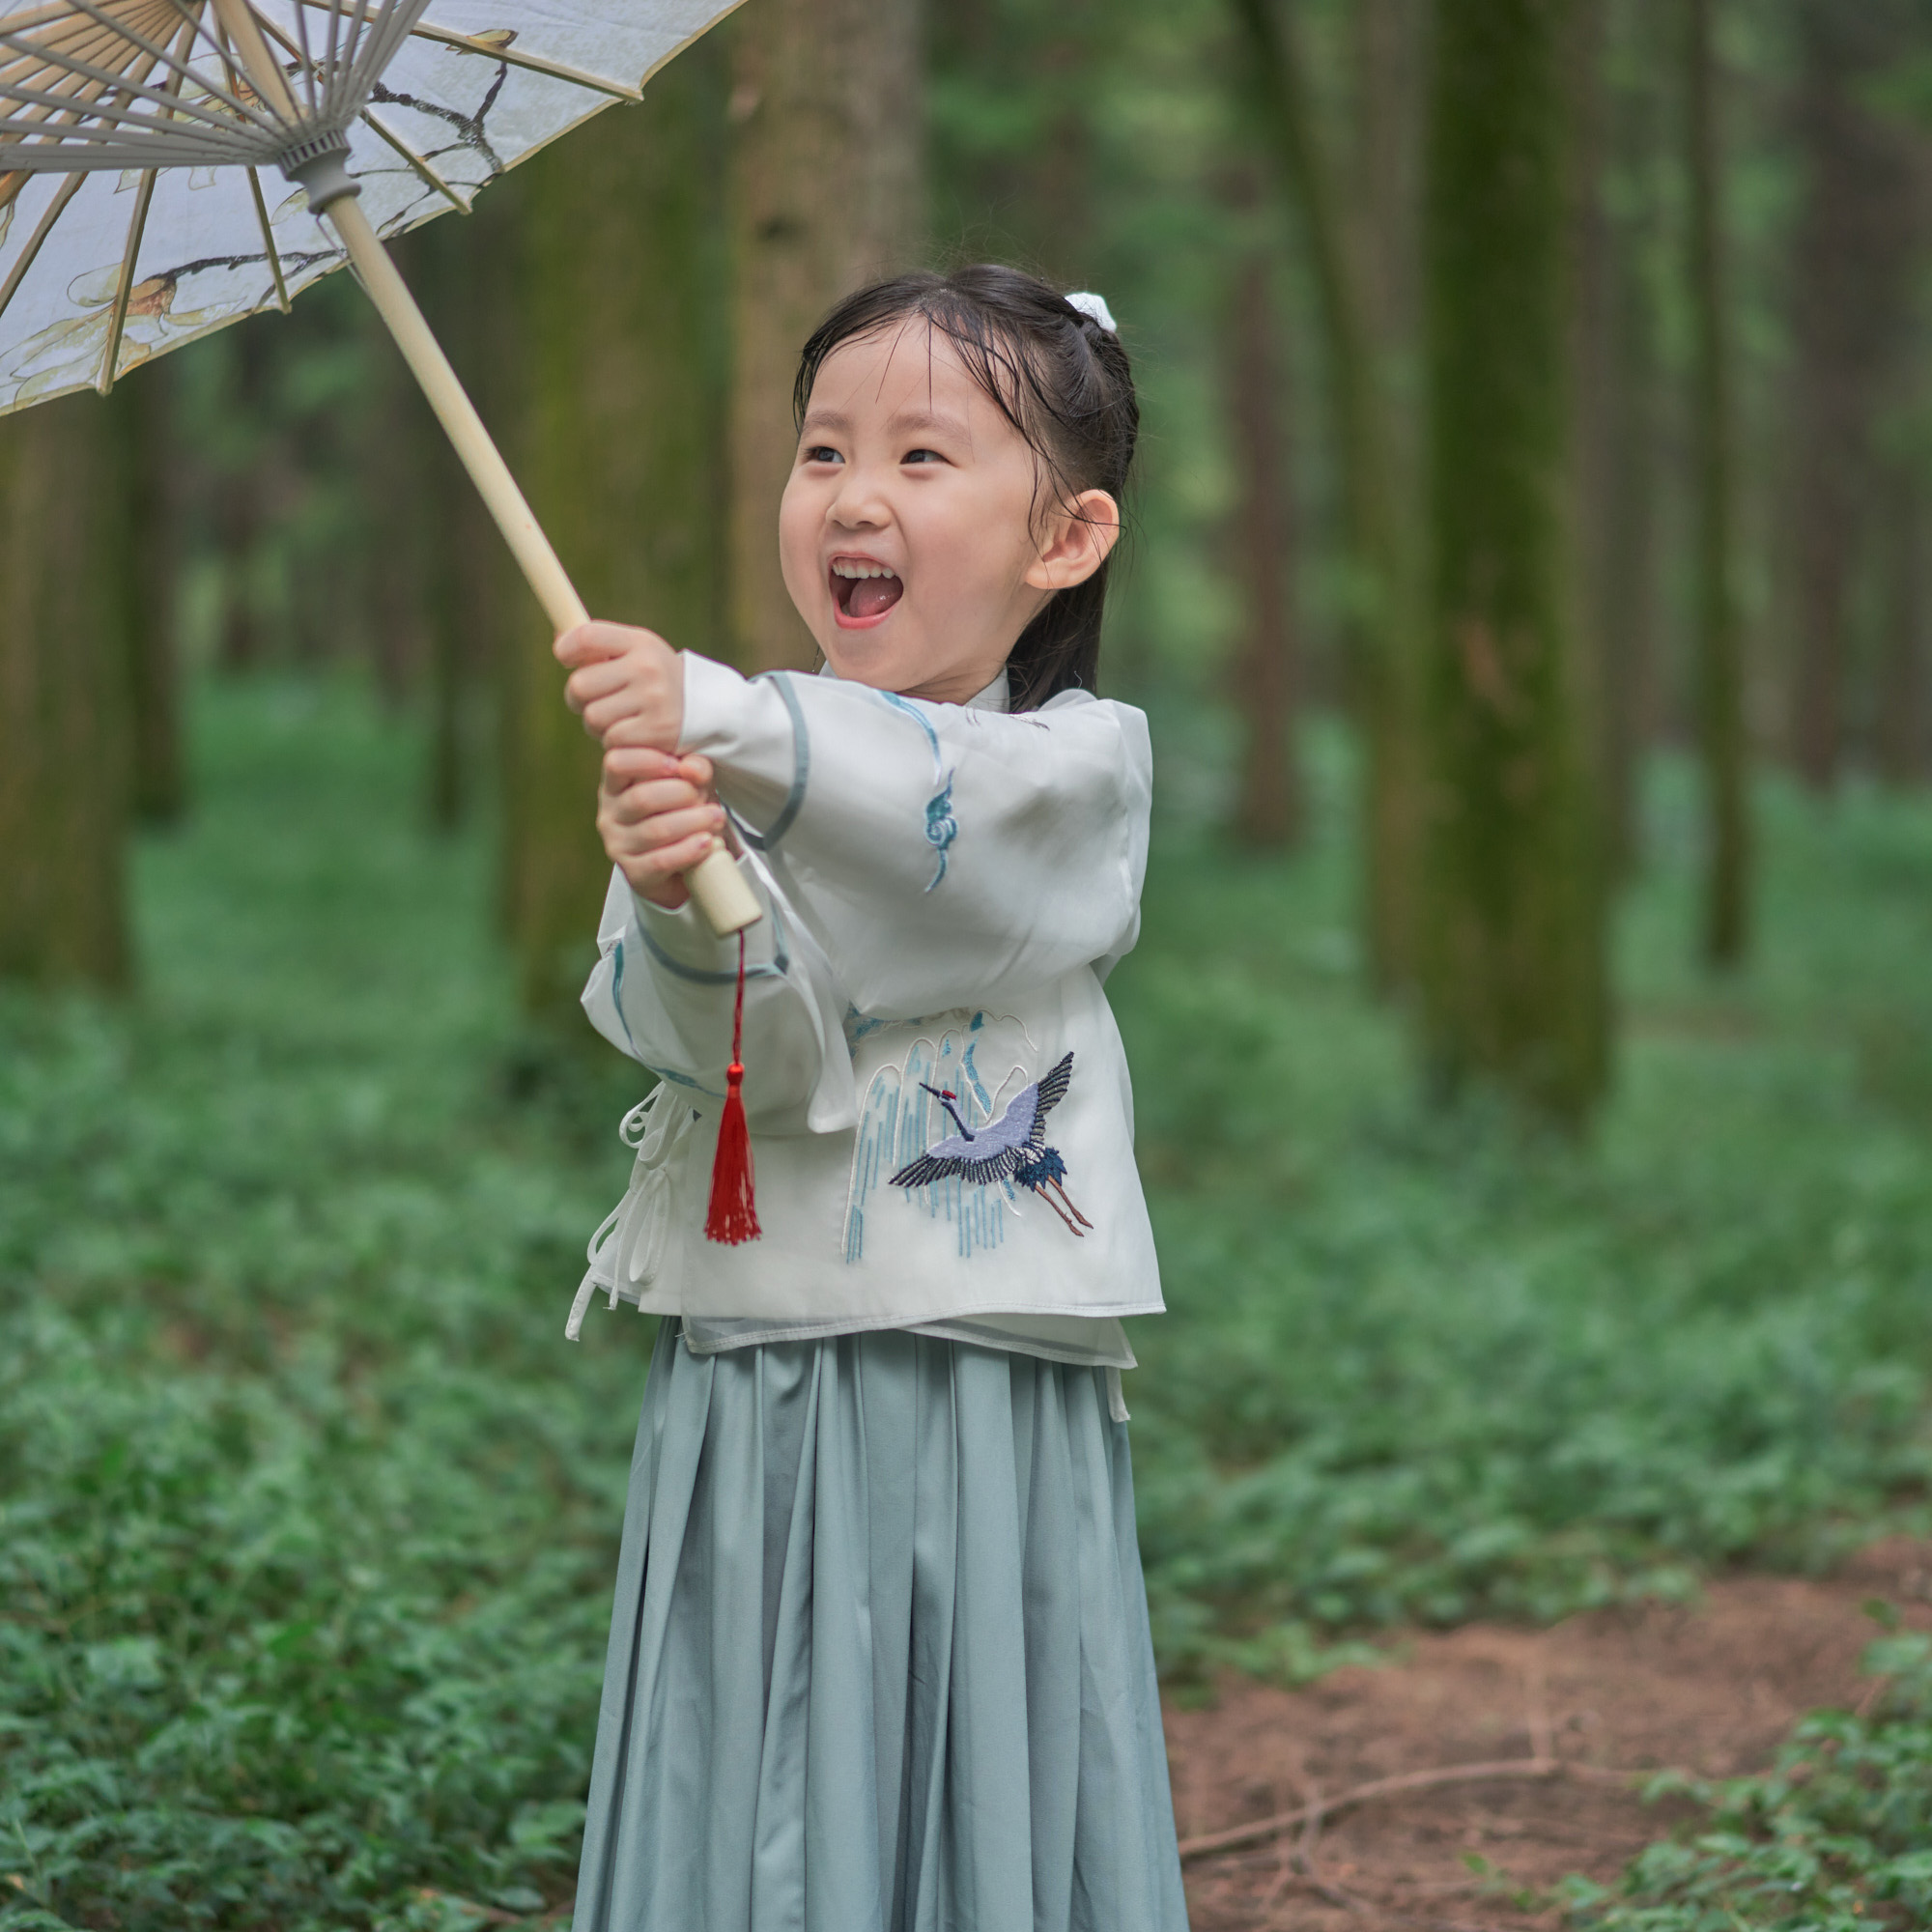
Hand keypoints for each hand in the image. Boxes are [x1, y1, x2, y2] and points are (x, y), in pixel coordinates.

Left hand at [555, 621, 682, 750]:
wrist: (710, 712)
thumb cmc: (660, 679)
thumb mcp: (639, 652)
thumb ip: (602, 646)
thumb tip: (559, 642)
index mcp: (640, 643)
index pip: (587, 636)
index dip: (566, 649)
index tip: (566, 658)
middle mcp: (647, 668)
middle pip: (579, 685)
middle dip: (579, 698)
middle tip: (595, 700)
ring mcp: (653, 701)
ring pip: (593, 718)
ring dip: (598, 724)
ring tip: (619, 719)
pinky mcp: (656, 732)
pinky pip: (611, 741)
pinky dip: (616, 741)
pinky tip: (633, 734)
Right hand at [598, 747, 724, 909]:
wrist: (683, 863)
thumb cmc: (683, 811)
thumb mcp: (690, 782)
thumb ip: (693, 768)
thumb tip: (693, 768)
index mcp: (617, 783)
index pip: (616, 762)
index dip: (647, 760)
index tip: (677, 764)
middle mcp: (611, 813)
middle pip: (640, 798)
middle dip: (681, 794)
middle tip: (704, 796)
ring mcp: (618, 845)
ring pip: (654, 831)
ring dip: (692, 822)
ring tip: (716, 818)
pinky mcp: (634, 873)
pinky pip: (660, 861)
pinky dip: (688, 850)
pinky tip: (707, 842)